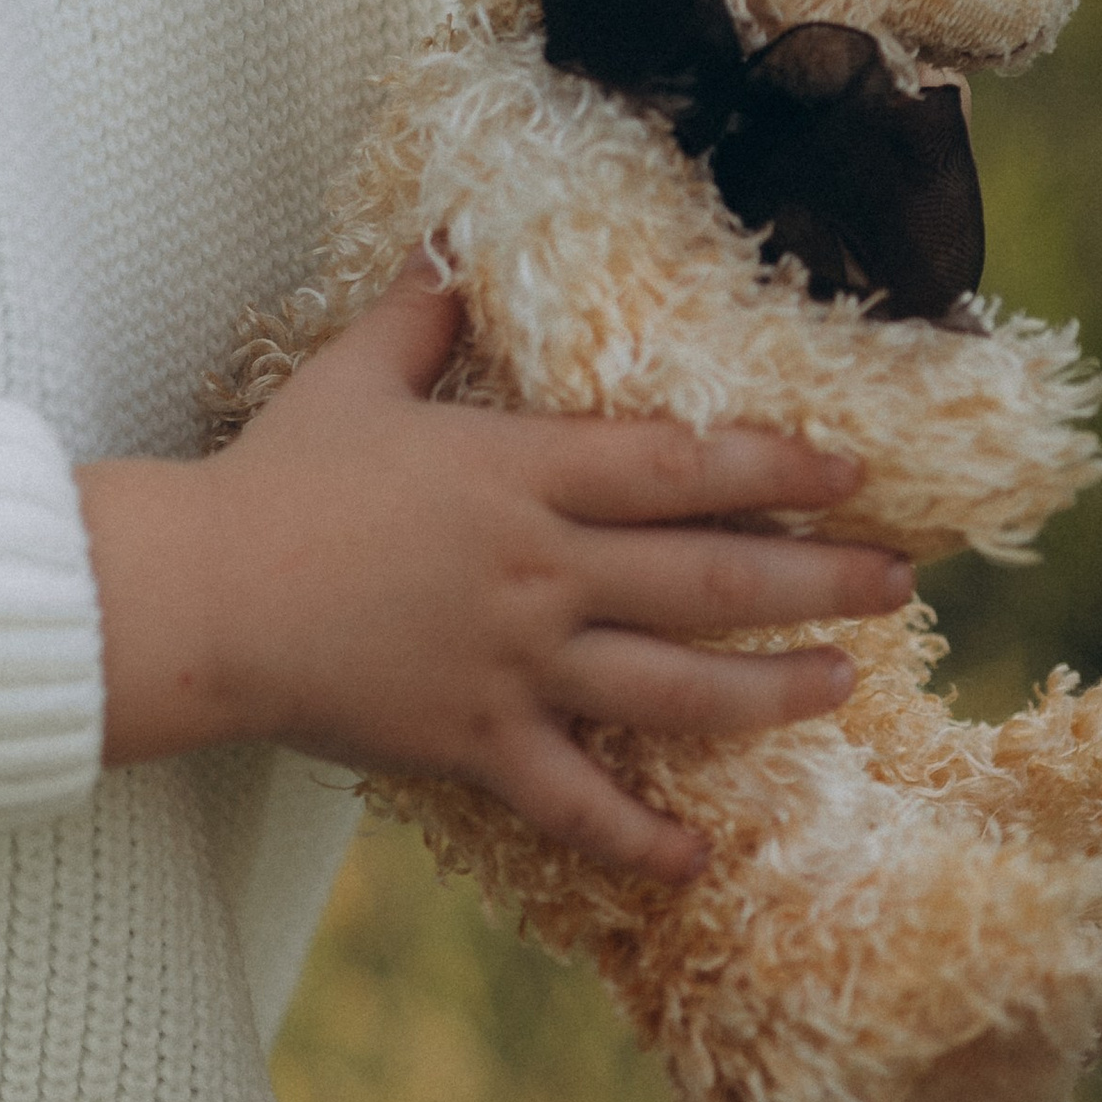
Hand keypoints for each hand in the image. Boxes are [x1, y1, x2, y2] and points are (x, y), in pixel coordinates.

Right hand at [77, 253, 912, 880]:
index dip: (774, 464)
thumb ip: (416, 312)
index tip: (848, 469)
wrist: (203, 594)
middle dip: (819, 580)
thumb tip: (447, 243)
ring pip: (678, 687)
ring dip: (774, 690)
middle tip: (899, 581)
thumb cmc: (274, 479)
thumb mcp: (351, 377)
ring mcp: (517, 663)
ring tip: (845, 684)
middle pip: (711, 578)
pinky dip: (640, 839)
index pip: (678, 464)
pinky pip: (578, 803)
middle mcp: (540, 569)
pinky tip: (697, 858)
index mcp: (518, 472)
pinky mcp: (479, 741)